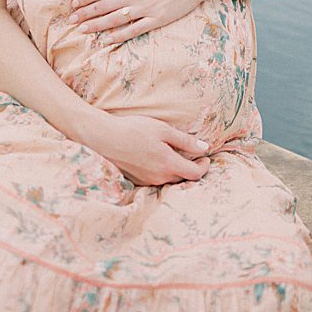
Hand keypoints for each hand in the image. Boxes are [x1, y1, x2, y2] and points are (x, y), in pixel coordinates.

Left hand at [68, 0, 213, 42]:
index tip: (74, 4)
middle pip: (104, 5)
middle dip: (85, 13)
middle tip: (71, 20)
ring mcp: (147, 7)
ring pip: (115, 19)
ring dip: (97, 25)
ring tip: (83, 30)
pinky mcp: (158, 19)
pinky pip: (134, 30)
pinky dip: (119, 35)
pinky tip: (107, 40)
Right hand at [87, 112, 210, 186]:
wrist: (106, 138)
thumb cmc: (135, 130)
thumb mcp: (163, 130)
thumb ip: (186, 141)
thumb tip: (205, 148)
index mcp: (168, 164)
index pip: (194, 174)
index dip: (204, 167)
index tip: (206, 157)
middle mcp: (160, 177)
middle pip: (183, 178)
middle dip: (192, 169)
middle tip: (195, 155)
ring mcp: (148, 181)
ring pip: (170, 179)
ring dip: (177, 170)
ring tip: (176, 155)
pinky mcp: (138, 181)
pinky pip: (157, 179)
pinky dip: (163, 171)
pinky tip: (158, 158)